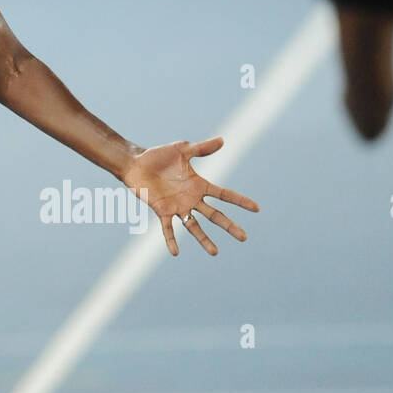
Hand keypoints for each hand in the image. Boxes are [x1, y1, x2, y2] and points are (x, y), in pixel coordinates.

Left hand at [120, 137, 259, 255]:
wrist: (135, 163)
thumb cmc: (158, 156)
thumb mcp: (182, 149)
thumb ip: (201, 148)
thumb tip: (223, 140)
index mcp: (199, 185)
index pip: (224, 195)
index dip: (240, 201)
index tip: (257, 208)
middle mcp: (191, 199)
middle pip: (214, 215)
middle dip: (229, 226)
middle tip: (244, 237)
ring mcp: (177, 206)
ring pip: (193, 226)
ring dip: (203, 239)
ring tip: (214, 252)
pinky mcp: (162, 210)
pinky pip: (168, 228)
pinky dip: (171, 239)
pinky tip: (175, 252)